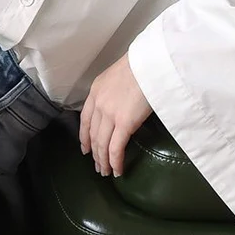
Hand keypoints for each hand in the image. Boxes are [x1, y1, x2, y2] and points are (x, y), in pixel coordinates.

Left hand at [79, 51, 152, 176]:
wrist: (150, 62)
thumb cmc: (142, 65)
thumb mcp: (119, 74)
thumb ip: (115, 90)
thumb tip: (122, 102)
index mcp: (96, 91)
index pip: (84, 119)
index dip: (84, 136)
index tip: (85, 148)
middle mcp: (98, 104)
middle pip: (92, 134)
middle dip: (94, 153)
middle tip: (97, 166)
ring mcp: (109, 114)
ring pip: (102, 144)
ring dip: (103, 161)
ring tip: (106, 172)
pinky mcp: (124, 123)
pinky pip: (115, 148)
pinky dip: (115, 162)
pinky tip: (117, 170)